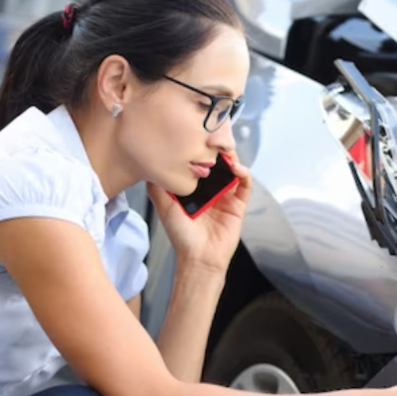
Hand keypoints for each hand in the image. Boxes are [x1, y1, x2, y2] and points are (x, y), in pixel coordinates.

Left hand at [147, 152, 251, 273]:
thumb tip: (151, 167)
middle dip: (218, 150)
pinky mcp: (238, 204)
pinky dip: (244, 174)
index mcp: (195, 189)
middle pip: (218, 164)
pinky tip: (238, 169)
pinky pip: (245, 185)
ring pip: (233, 170)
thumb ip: (157, 188)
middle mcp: (211, 190)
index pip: (200, 164)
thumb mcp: (164, 207)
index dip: (200, 150)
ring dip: (232, 159)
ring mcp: (226, 196)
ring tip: (226, 152)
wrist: (199, 257)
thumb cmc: (182, 237)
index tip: (197, 138)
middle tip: (215, 140)